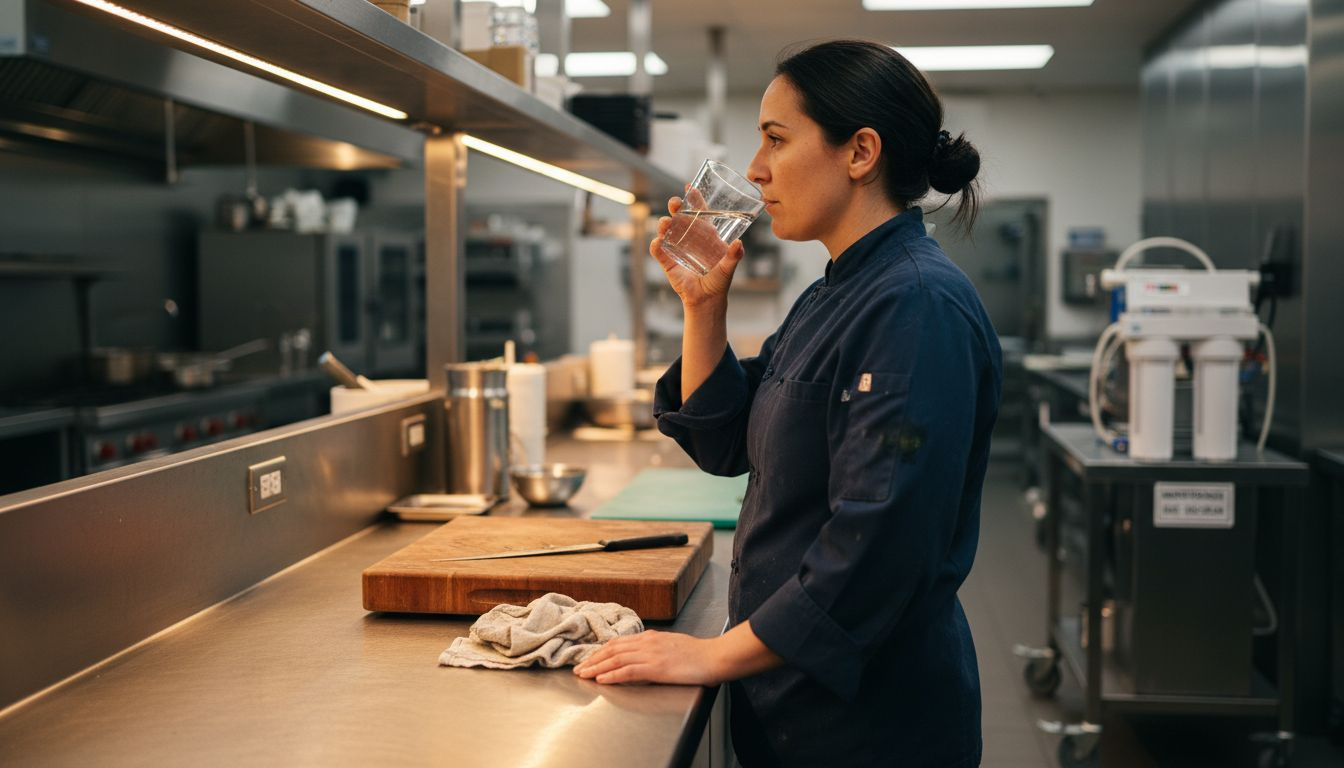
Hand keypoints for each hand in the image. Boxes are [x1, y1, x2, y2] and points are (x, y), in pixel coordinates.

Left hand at [573, 630, 721, 685]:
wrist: (715, 656)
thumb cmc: (699, 654)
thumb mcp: (673, 646)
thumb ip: (657, 649)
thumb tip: (646, 654)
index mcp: (652, 637)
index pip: (619, 642)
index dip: (602, 651)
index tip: (590, 658)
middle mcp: (648, 643)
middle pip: (613, 649)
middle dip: (593, 659)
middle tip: (579, 668)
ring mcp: (651, 654)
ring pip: (616, 659)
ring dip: (597, 667)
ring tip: (583, 674)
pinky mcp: (657, 667)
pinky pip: (629, 671)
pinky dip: (612, 675)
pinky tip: (602, 679)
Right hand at [650, 190, 744, 310]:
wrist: (706, 300)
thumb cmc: (719, 281)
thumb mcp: (728, 268)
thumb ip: (733, 256)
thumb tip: (739, 244)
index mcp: (705, 235)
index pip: (699, 213)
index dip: (694, 200)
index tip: (689, 187)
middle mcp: (690, 238)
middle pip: (680, 218)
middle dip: (676, 208)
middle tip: (674, 203)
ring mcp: (677, 249)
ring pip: (668, 231)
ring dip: (664, 225)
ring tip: (665, 223)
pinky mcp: (668, 262)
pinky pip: (659, 251)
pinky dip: (656, 246)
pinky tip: (657, 243)